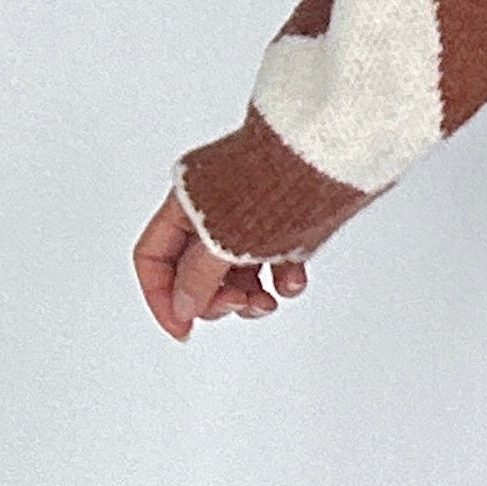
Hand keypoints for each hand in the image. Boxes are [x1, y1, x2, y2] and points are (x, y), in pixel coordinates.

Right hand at [133, 192, 308, 338]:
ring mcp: (251, 220)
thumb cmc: (277, 184)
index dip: (161, 297)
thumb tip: (183, 309)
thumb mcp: (225, 240)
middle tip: (238, 303)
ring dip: (250, 298)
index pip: (152, 257)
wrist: (334, 156)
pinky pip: (275, 266)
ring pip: (237, 275)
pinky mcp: (286, 226)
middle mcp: (214, 211)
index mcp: (186, 204)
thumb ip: (197, 278)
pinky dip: (282, 281)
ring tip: (268, 302)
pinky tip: (294, 280)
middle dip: (215, 298)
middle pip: (195, 273)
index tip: (182, 329)